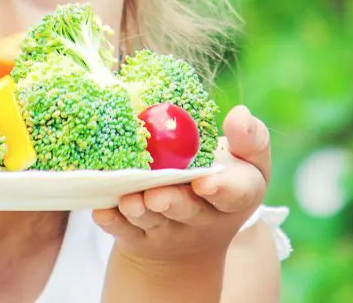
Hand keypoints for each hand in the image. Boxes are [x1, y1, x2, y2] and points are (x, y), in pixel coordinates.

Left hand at [92, 105, 270, 265]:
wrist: (195, 234)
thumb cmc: (223, 181)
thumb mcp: (248, 162)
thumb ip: (250, 139)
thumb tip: (240, 115)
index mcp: (234, 198)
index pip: (233, 195)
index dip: (221, 189)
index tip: (205, 181)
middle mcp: (201, 219)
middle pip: (186, 211)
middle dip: (172, 202)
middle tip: (157, 195)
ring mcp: (169, 231)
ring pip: (152, 222)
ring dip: (139, 211)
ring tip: (129, 200)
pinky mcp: (139, 238)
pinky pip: (123, 232)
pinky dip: (112, 221)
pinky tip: (102, 210)